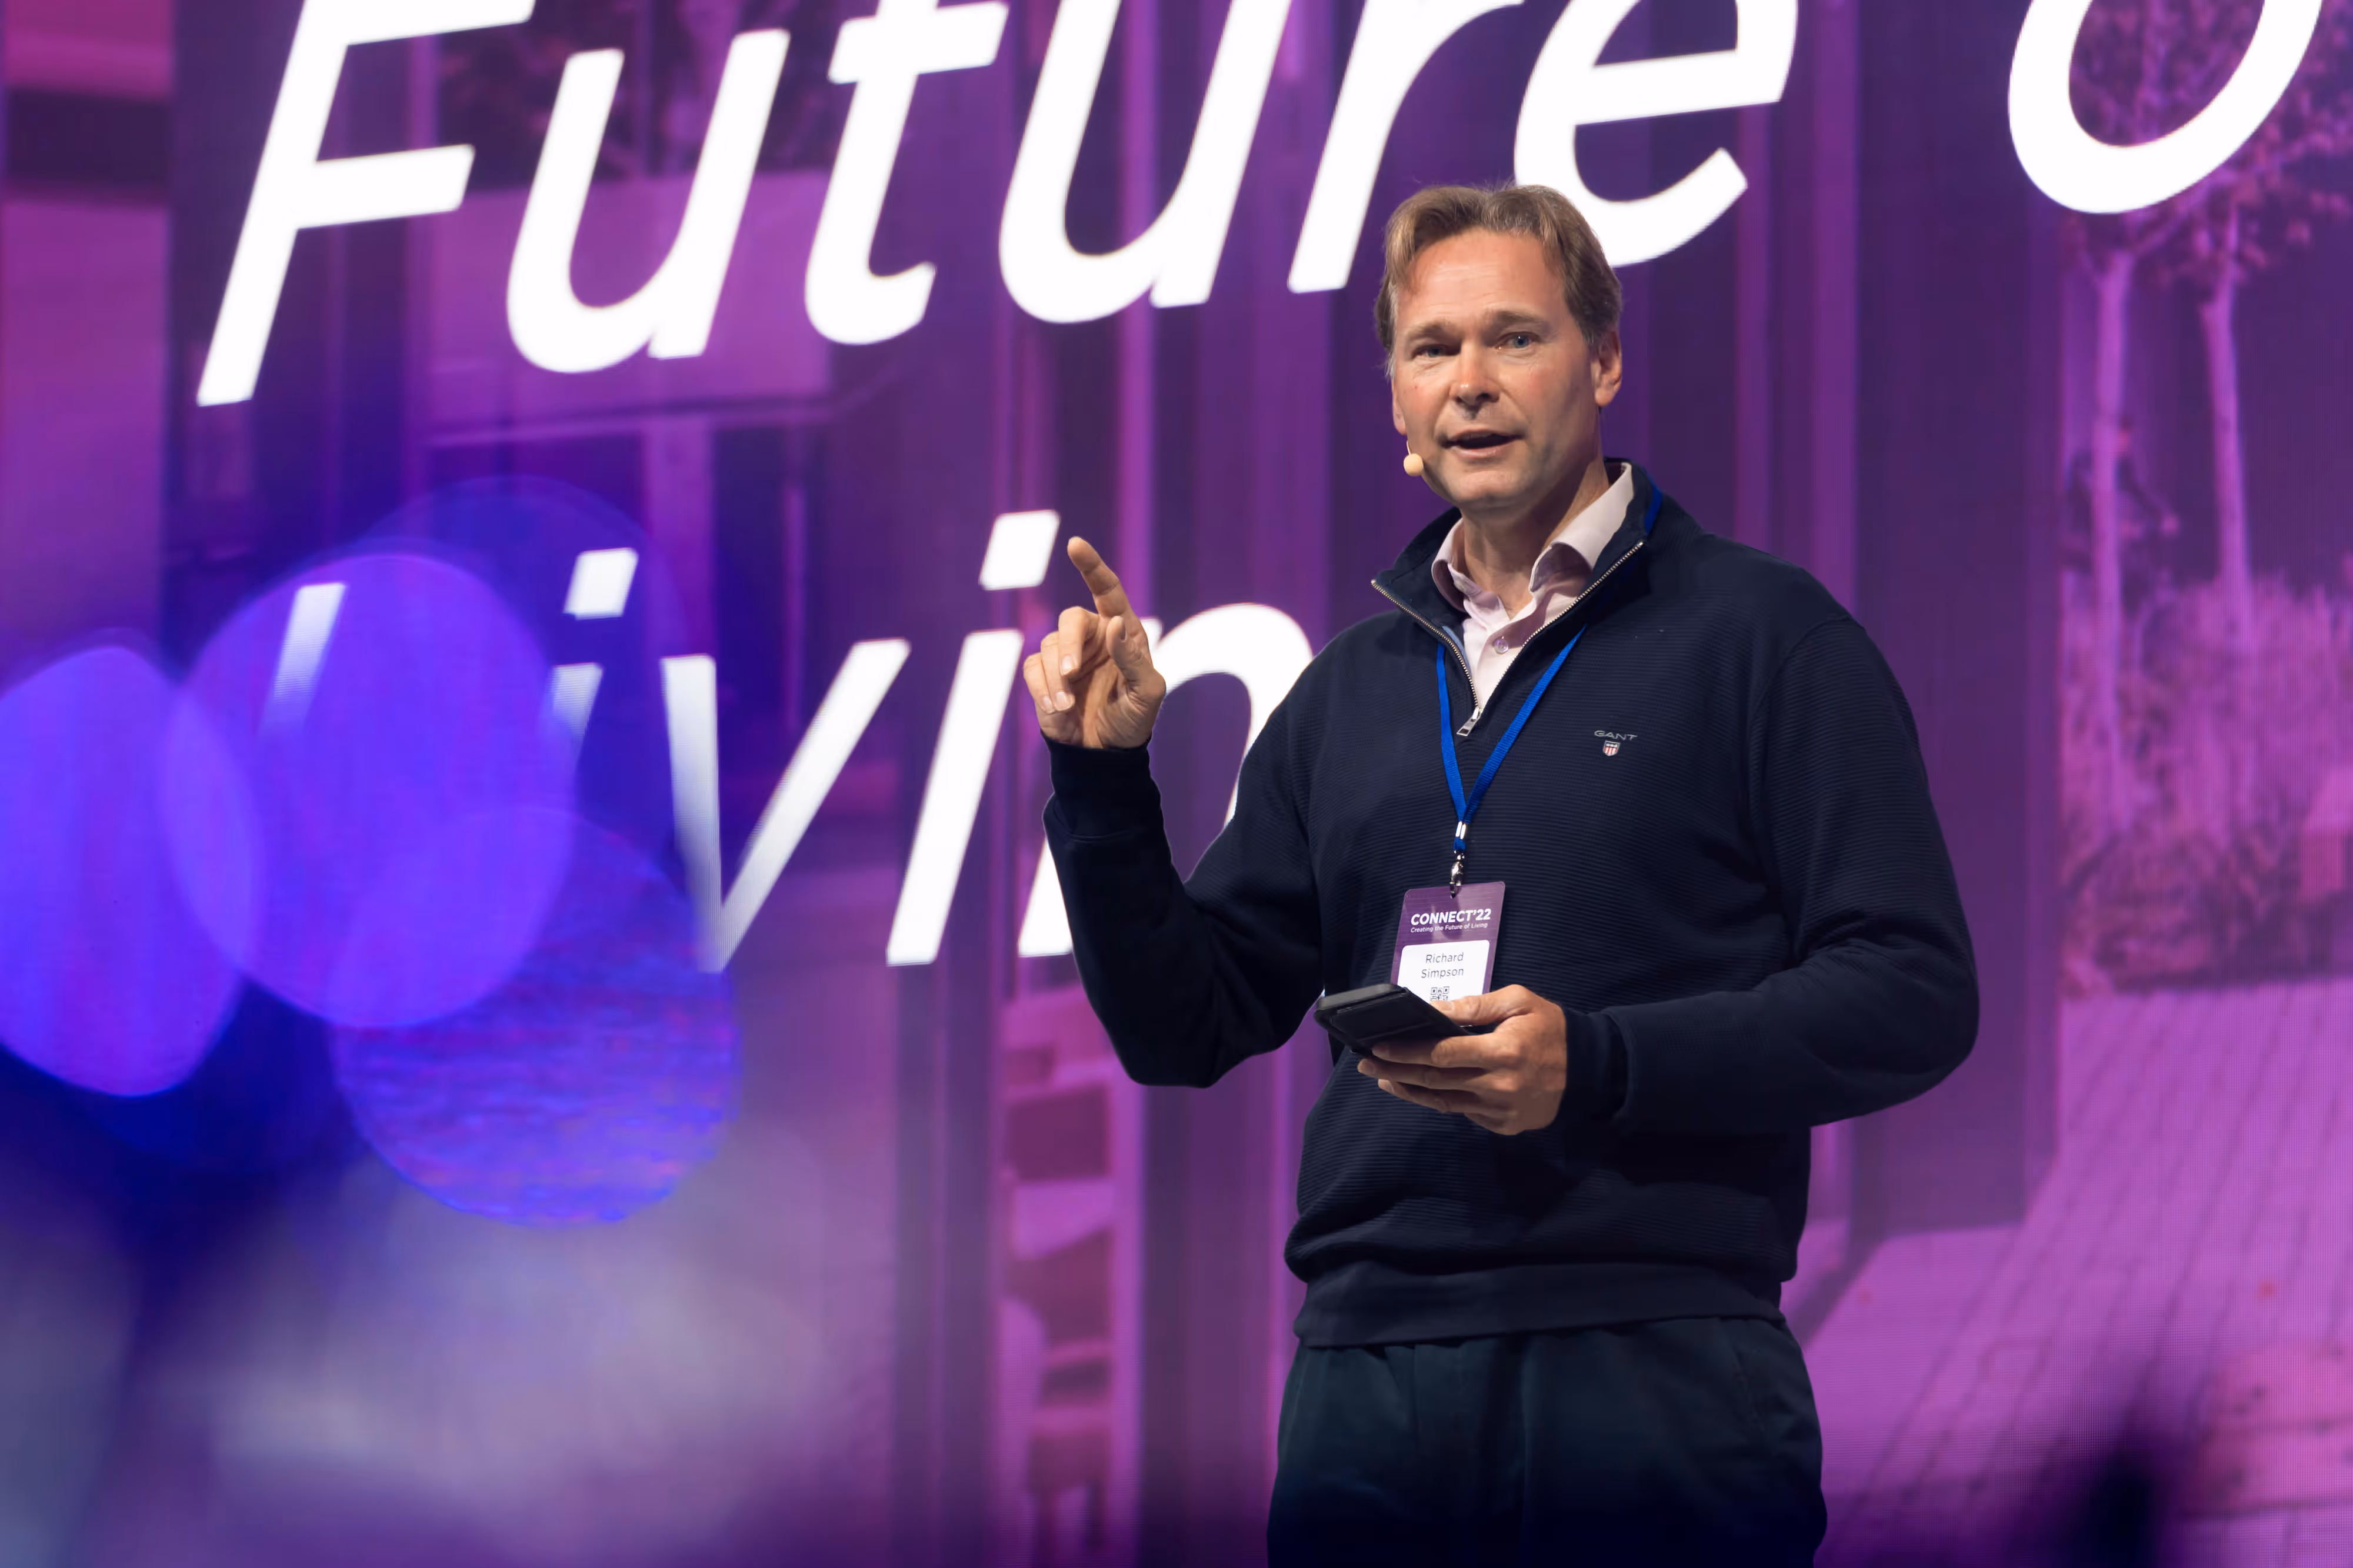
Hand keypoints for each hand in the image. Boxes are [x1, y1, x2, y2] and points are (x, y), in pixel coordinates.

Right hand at [1022, 538, 1166, 749]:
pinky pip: (1032, 668)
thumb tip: (1114, 624)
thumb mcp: (1147, 693)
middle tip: (1070, 673)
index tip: (1074, 545)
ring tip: (1067, 706)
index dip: (1091, 566)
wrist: (1104, 753)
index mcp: (1123, 632)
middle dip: (1068, 645)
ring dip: (1055, 678)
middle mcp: (1093, 637)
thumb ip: (1133, 658)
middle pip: (1070, 619)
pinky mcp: (1042, 674)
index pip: (1108, 591)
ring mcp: (1065, 654)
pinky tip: (1056, 709)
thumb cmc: (1133, 720)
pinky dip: (1042, 689)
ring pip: (1048, 646)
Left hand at [1355, 986, 1567, 1135]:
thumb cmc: (1551, 1027)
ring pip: (1444, 1103)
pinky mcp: (1505, 1126)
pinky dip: (1441, 1100)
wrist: (1591, 1068)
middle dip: (1396, 1072)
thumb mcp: (1518, 1001)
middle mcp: (1498, 1086)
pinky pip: (1465, 1113)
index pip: (1441, 1054)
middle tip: (1367, 1064)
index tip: (1377, 1047)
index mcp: (1502, 1052)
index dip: (1406, 1052)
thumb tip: (1433, 1010)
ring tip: (1385, 1079)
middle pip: (1435, 1081)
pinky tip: (1422, 1090)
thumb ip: (1474, 1007)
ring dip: (1410, 1091)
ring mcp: (1501, 1111)